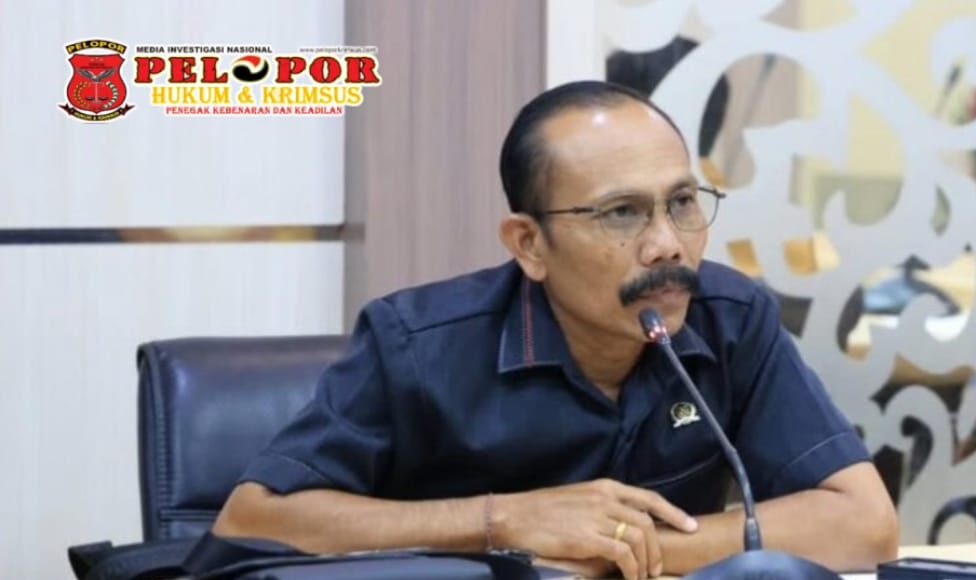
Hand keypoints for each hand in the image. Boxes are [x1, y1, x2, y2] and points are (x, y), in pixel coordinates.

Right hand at [492, 479, 697, 578]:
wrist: (514, 516)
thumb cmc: (541, 510)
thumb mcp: (578, 500)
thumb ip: (602, 508)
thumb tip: (622, 526)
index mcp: (604, 487)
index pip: (648, 498)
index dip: (672, 513)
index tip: (690, 526)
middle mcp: (605, 499)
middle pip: (647, 523)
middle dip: (658, 548)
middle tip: (657, 568)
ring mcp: (597, 517)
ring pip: (639, 540)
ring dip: (645, 563)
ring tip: (642, 577)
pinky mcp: (588, 538)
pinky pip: (623, 555)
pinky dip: (631, 570)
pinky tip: (628, 578)